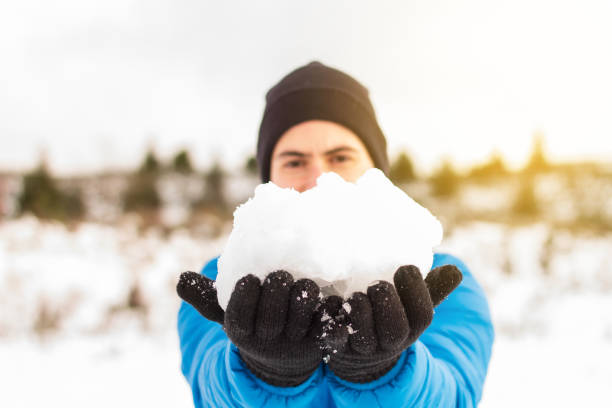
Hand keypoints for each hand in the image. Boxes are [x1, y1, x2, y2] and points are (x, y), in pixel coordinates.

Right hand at [177, 270, 337, 386]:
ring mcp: (295, 343)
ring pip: (302, 320)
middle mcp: (267, 341)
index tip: (249, 278)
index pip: (239, 317)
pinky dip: (332, 315)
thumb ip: (206, 297)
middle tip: (281, 274)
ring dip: (304, 298)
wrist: (280, 356)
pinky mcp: (320, 342)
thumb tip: (181, 279)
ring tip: (304, 283)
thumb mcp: (226, 312)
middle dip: (277, 291)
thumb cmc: (252, 321)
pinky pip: (330, 330)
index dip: (245, 297)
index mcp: (241, 331)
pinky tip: (332, 301)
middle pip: (273, 317)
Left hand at [324, 264, 461, 382]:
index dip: (415, 291)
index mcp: (410, 327)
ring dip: (360, 310)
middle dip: (387, 301)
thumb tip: (455, 271)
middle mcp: (389, 341)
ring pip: (364, 335)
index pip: (422, 315)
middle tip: (378, 284)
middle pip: (395, 328)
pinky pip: (333, 338)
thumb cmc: (391, 319)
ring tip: (356, 295)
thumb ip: (432, 289)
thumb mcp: (412, 307)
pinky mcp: (337, 347)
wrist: (362, 357)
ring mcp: (363, 347)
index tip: (405, 268)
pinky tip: (332, 302)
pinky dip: (331, 320)